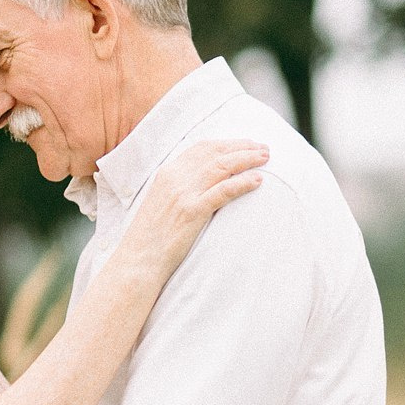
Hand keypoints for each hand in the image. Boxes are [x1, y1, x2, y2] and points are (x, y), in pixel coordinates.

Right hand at [124, 138, 267, 281]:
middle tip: (264, 149)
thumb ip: (179, 189)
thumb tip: (204, 184)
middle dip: (242, 147)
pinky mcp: (191, 212)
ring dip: (247, 159)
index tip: (245, 145)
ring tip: (266, 159)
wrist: (138, 260)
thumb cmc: (151, 238)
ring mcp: (183, 194)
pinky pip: (223, 191)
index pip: (202, 148)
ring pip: (222, 167)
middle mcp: (174, 178)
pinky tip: (258, 180)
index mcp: (167, 172)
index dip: (227, 143)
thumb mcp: (162, 203)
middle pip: (215, 153)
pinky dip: (242, 183)